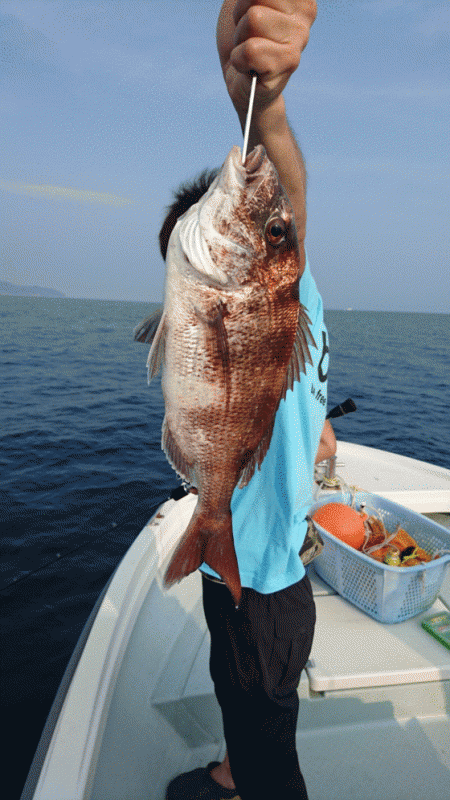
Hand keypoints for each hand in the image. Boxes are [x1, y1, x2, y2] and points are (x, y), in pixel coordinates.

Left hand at [217, 0, 316, 116]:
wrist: (240, 82)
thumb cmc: (242, 39)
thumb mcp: (243, 1)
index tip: (251, 12)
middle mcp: (305, 12)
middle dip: (241, 15)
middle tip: (248, 35)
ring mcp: (300, 38)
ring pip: (254, 18)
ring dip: (240, 37)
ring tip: (248, 49)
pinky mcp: (288, 62)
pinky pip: (251, 49)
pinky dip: (239, 58)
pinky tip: (249, 66)